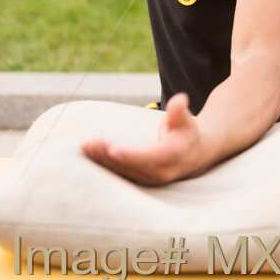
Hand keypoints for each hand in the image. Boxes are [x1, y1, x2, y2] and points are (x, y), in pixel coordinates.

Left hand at [81, 93, 207, 185]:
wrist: (194, 154)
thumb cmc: (187, 131)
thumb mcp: (186, 119)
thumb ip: (180, 111)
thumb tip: (180, 100)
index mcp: (173, 156)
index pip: (150, 158)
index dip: (132, 154)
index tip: (114, 149)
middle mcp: (161, 172)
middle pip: (131, 166)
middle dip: (109, 156)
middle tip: (90, 143)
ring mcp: (150, 179)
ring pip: (123, 172)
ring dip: (102, 160)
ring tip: (85, 146)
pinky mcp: (140, 179)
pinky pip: (120, 173)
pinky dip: (103, 164)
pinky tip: (88, 153)